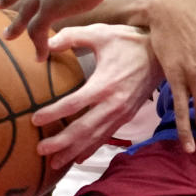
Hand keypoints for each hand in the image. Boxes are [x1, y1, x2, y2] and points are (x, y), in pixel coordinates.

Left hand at [32, 24, 156, 172]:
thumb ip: (73, 36)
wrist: (160, 54)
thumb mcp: (101, 33)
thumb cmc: (128, 41)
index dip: (53, 113)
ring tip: (54, 162)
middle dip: (61, 142)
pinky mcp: (127, 116)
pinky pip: (106, 136)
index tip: (35, 120)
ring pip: (95, 137)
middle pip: (84, 129)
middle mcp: (114, 104)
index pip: (74, 104)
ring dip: (74, 151)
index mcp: (105, 84)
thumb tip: (47, 43)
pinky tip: (78, 158)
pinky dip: (91, 148)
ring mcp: (122, 113)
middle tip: (40, 150)